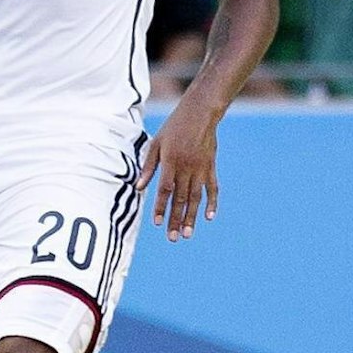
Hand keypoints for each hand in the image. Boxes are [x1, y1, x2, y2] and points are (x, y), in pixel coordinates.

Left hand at [135, 101, 219, 240]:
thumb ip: (148, 166)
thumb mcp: (155, 143)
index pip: (164, 189)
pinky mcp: (211, 167)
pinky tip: (209, 217)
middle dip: (176, 219)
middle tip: (173, 238)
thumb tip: (139, 187)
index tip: (156, 223)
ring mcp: (201, 169)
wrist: (200, 114)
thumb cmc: (173, 128)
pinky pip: (213, 188)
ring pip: (196, 197)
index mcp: (170, 162)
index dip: (160, 207)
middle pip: (180, 198)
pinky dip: (212, 202)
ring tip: (188, 234)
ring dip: (192, 217)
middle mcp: (186, 168)